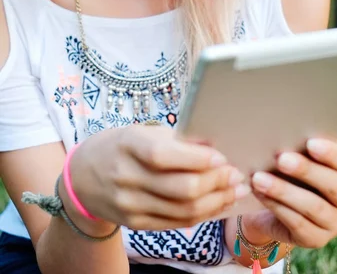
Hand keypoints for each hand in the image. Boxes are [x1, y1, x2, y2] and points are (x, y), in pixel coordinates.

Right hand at [69, 126, 249, 230]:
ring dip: (216, 201)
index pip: (163, 156)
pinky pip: (175, 223)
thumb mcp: (141, 132)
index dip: (196, 158)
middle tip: (236, 174)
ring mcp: (130, 205)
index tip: (221, 156)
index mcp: (128, 145)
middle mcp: (127, 177)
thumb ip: (176, 138)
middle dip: (216, 183)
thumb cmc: (119, 146)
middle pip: (180, 188)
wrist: (81, 178)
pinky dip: (201, 215)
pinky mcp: (136, 223)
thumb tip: (214, 143)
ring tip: (235, 190)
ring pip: (183, 211)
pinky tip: (217, 204)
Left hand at [246, 133, 336, 248]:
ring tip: (260, 177)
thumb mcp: (307, 156)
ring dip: (284, 190)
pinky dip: (276, 206)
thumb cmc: (295, 172)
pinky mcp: (316, 240)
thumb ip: (324, 145)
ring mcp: (335, 225)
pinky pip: (297, 223)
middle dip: (307, 171)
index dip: (332, 154)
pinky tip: (259, 192)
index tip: (310, 142)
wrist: (277, 204)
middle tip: (282, 158)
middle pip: (334, 186)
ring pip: (313, 206)